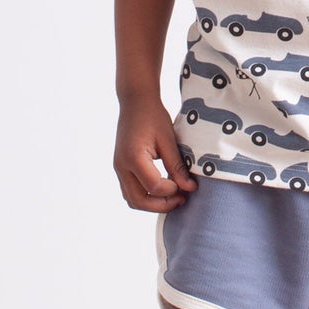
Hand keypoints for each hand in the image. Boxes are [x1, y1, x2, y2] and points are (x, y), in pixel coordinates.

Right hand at [113, 96, 198, 211]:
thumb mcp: (169, 140)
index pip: (154, 187)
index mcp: (133, 158)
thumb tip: (190, 188)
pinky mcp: (121, 168)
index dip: (172, 191)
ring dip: (153, 204)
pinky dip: (145, 197)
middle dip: (162, 205)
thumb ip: (177, 166)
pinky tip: (163, 190)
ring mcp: (118, 168)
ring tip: (174, 196)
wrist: (135, 103)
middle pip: (139, 201)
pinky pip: (130, 192)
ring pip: (132, 200)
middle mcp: (122, 166)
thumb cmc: (153, 117)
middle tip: (182, 199)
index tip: (187, 185)